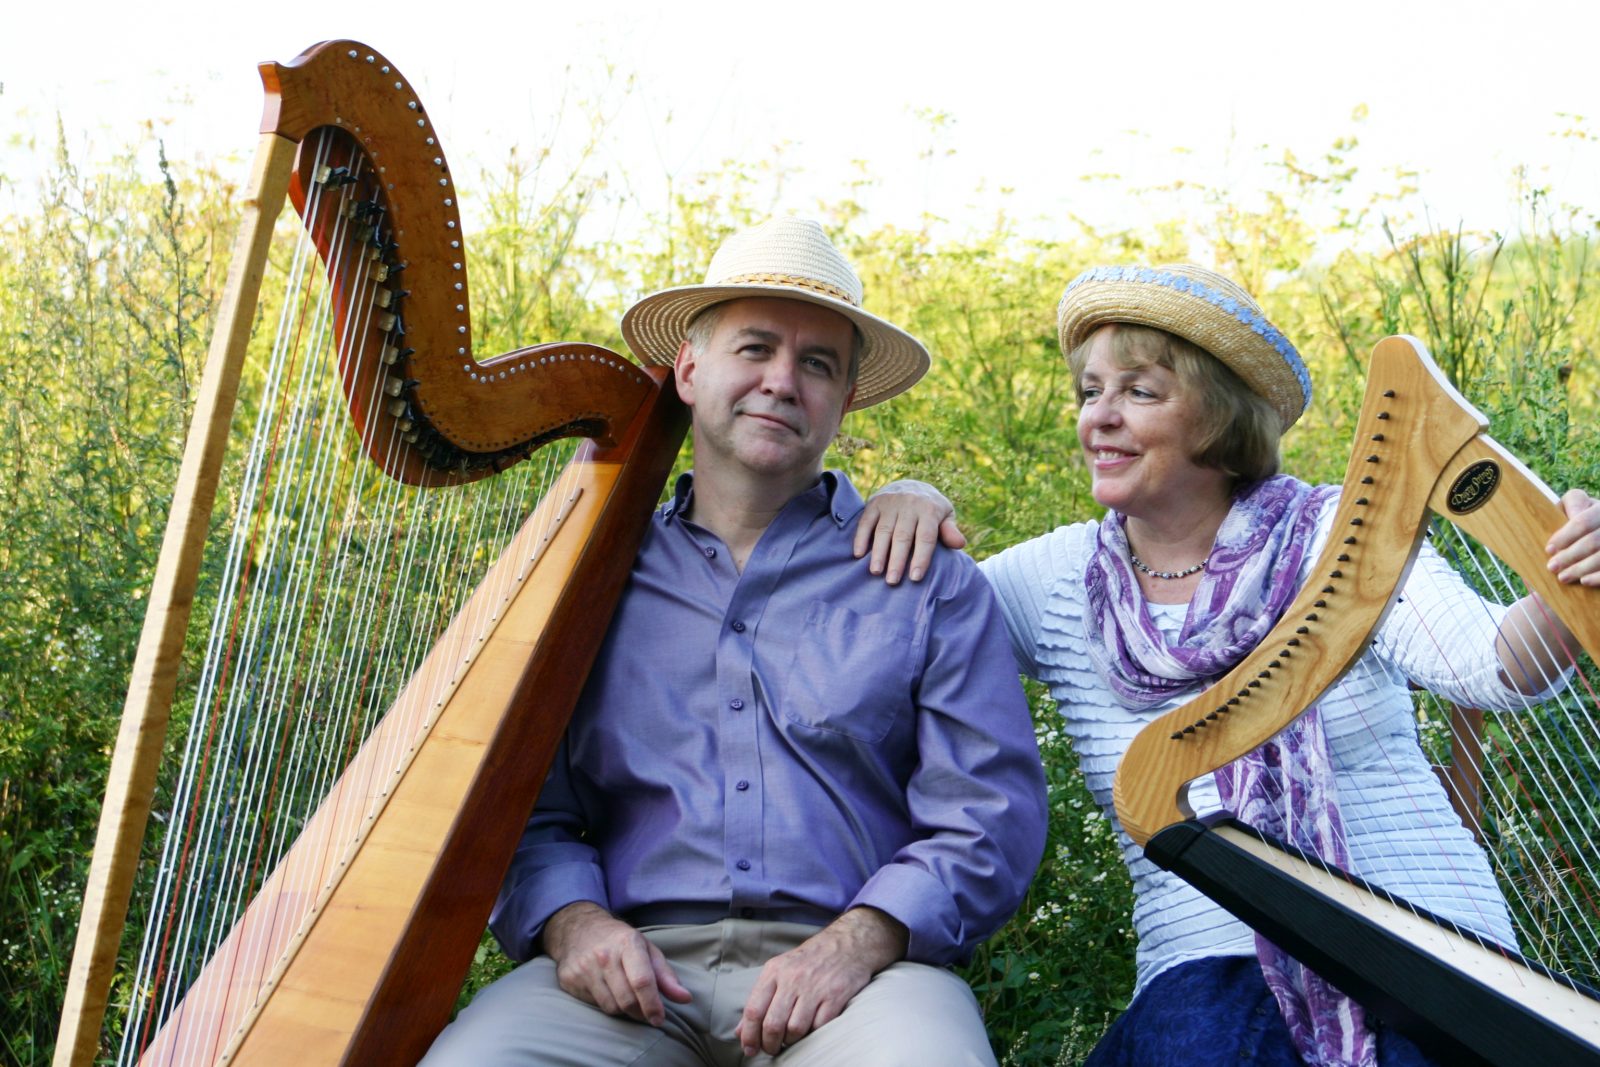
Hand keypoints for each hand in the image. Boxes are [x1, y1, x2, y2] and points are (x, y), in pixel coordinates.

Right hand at [542, 902, 690, 1025]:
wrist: (578, 928)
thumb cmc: (619, 940)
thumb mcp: (647, 949)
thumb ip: (666, 976)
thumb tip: (685, 998)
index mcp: (627, 943)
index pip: (642, 981)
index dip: (653, 1005)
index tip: (659, 1019)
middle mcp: (604, 955)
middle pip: (626, 999)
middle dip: (641, 1012)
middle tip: (646, 1013)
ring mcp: (584, 967)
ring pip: (610, 1007)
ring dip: (624, 1010)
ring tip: (628, 1000)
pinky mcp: (569, 979)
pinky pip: (594, 1005)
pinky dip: (606, 1004)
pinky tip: (608, 992)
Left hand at [736, 907, 907, 1056]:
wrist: (848, 943)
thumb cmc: (810, 960)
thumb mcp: (780, 971)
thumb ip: (759, 1000)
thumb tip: (740, 1031)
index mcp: (774, 971)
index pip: (753, 1010)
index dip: (749, 1035)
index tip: (749, 1049)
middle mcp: (792, 979)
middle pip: (773, 1024)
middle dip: (770, 1044)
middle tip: (772, 1049)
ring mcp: (815, 988)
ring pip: (795, 1029)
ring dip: (791, 1041)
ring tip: (792, 1038)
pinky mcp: (835, 996)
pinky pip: (819, 1027)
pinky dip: (813, 1034)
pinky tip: (811, 1029)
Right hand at [853, 480, 963, 584]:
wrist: (911, 483)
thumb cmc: (931, 508)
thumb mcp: (945, 515)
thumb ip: (950, 530)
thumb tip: (960, 544)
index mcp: (929, 509)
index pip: (925, 537)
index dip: (921, 558)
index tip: (915, 578)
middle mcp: (909, 504)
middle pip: (902, 536)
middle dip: (897, 560)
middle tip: (892, 581)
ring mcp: (890, 503)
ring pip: (883, 530)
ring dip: (878, 552)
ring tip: (875, 572)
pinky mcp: (874, 503)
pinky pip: (866, 521)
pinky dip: (861, 537)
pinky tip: (858, 554)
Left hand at [1548, 488, 1599, 585]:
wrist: (1593, 533)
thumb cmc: (1579, 524)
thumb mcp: (1573, 509)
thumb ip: (1570, 507)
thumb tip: (1566, 517)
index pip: (1583, 523)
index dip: (1565, 537)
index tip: (1549, 549)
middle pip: (1593, 541)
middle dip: (1569, 556)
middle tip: (1552, 567)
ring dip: (1581, 568)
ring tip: (1563, 577)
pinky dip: (1598, 577)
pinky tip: (1584, 581)